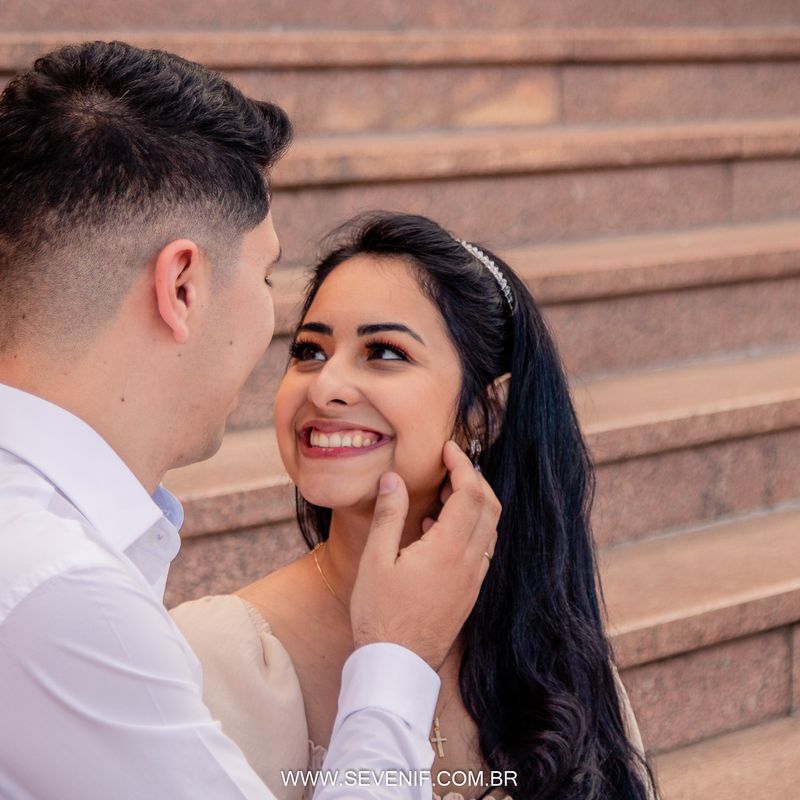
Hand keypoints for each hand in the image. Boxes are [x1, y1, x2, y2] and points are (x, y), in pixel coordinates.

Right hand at [350, 440, 499, 669]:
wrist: (396, 665)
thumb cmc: (380, 613)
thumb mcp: (375, 559)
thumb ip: (389, 514)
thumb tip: (393, 478)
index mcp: (447, 549)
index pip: (470, 493)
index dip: (462, 465)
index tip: (448, 448)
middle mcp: (469, 562)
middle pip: (489, 507)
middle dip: (474, 479)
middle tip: (449, 467)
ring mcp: (473, 580)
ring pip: (489, 529)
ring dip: (475, 504)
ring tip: (443, 495)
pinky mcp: (470, 593)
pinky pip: (482, 549)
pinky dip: (470, 528)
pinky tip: (437, 532)